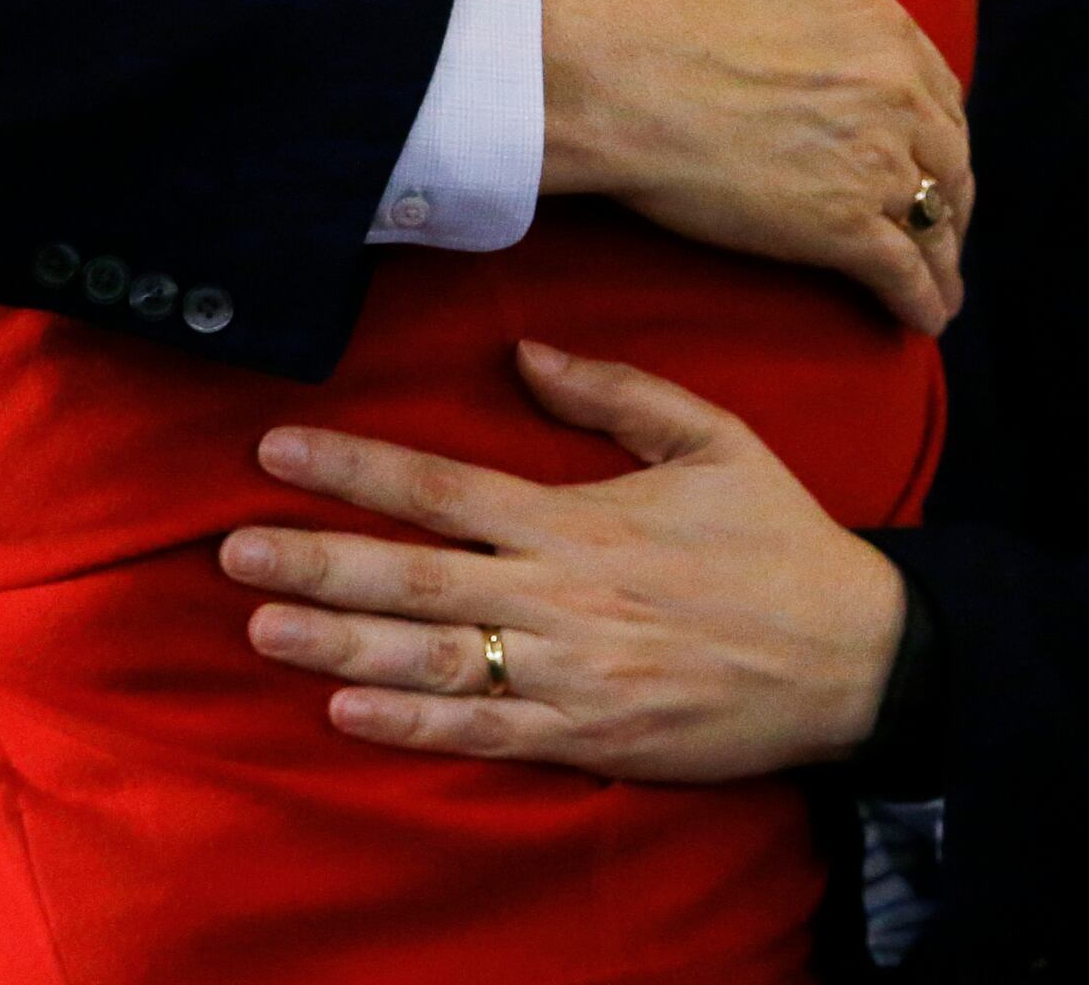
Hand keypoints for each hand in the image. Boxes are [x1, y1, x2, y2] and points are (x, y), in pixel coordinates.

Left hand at [218, 343, 907, 782]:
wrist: (857, 658)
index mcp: (580, 519)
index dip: (355, 466)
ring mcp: (573, 674)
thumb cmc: (781, 541)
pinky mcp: (591, 738)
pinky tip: (347, 707)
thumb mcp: (714, 438)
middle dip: (316, 560)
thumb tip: (525, 349)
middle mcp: (563, 596)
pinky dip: (413, 724)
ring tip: (262, 625)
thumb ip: (615, 393)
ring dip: (341, 642)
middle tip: (231, 550)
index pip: (443, 487)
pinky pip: (486, 734)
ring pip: (434, 657)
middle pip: (415, 576)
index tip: (277, 449)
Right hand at [538, 0, 970, 332]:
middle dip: (948, 194)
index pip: (938, 88)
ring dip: (943, 254)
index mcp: (884, 28)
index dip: (937, 126)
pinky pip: (904, 273)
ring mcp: (873, 164)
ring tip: (940, 282)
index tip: (928, 149)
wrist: (614, 73)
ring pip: (933, 219)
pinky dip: (925, 300)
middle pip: (946, 157)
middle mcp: (896, 95)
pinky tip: (926, 319)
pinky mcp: (842, 228)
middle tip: (938, 221)